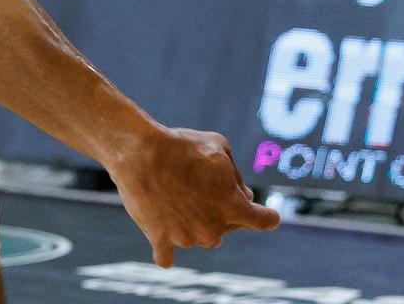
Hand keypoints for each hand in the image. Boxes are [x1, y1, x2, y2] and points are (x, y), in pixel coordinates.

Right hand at [108, 127, 280, 266]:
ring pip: (197, 237)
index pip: (265, 220)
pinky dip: (165, 250)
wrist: (138, 153)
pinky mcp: (160, 239)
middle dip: (220, 208)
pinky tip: (163, 242)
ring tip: (172, 196)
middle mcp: (215, 229)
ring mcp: (187, 238)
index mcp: (235, 206)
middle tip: (198, 184)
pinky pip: (166, 257)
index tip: (264, 213)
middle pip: (228, 226)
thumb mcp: (218, 146)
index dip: (265, 215)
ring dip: (191, 223)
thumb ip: (236, 174)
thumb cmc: (180, 146)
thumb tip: (242, 193)